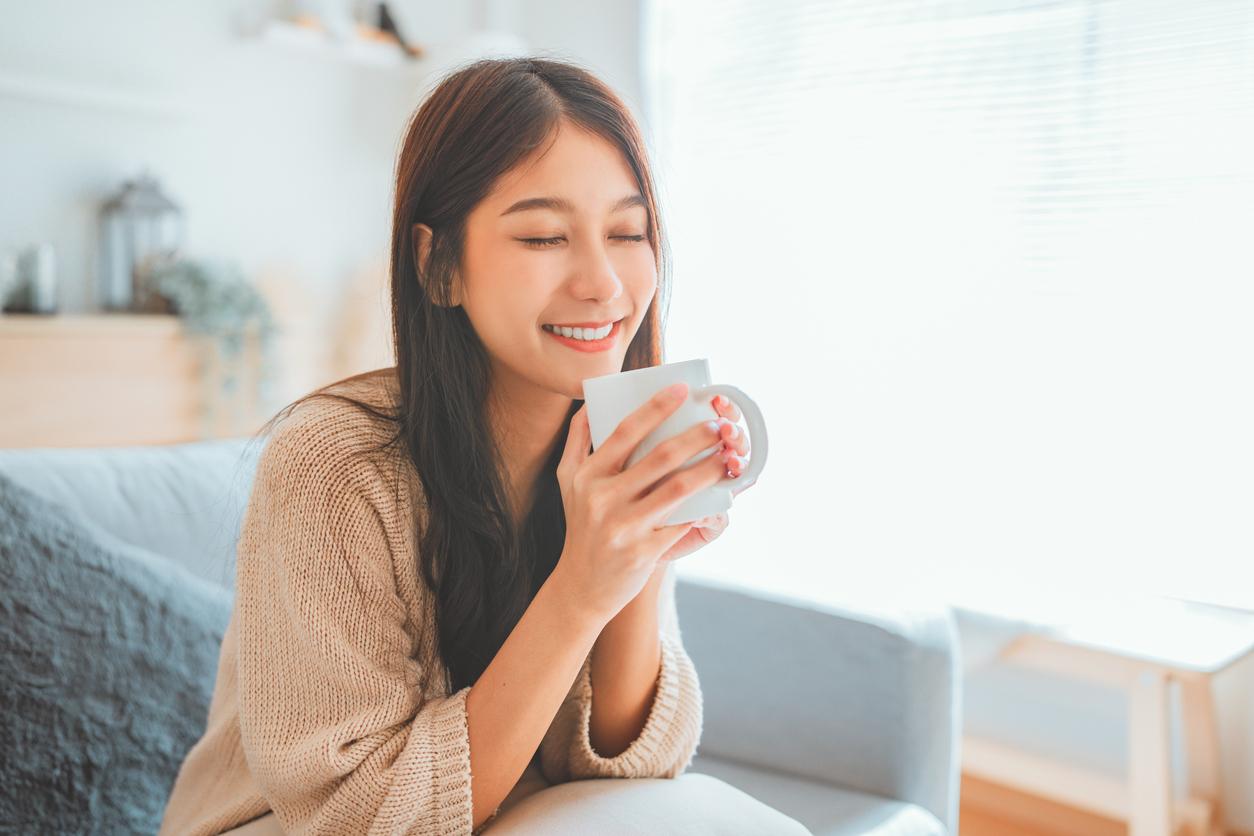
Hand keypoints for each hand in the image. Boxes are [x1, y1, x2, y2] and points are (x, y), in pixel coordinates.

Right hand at [550, 382, 738, 623]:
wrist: (582, 585)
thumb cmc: (581, 525)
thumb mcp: (567, 481)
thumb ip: (577, 440)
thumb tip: (591, 401)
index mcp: (587, 475)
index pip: (625, 431)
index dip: (656, 407)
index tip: (682, 389)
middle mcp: (603, 498)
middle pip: (660, 457)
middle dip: (697, 436)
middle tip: (721, 424)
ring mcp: (624, 526)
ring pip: (678, 489)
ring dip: (710, 469)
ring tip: (729, 455)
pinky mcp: (643, 551)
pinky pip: (682, 522)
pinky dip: (704, 507)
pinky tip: (723, 495)